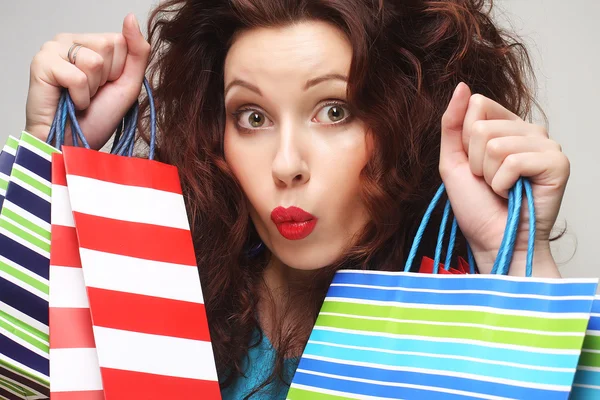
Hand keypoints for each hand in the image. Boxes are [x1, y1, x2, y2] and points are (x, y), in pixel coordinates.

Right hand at [24, 14, 149, 149]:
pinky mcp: (41, 63)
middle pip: (109, 45)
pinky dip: (80, 97)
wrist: (73, 143)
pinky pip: (77, 76)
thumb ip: (137, 52)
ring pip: (94, 60)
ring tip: (79, 97)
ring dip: (92, 88)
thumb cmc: (97, 117)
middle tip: (91, 93)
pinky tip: (69, 102)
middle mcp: (71, 40)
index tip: (105, 87)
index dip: (120, 71)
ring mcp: (54, 49)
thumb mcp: (127, 84)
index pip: (121, 41)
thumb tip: (131, 18)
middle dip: (106, 78)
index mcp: (91, 43)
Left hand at [439, 82, 567, 276]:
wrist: (493, 240)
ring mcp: (546, 145)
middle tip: (489, 182)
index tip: (475, 164)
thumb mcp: (453, 161)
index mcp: (506, 126)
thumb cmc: (476, 206)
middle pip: (482, 126)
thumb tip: (462, 86)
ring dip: (489, 176)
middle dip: (475, 162)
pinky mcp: (557, 162)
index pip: (477, 105)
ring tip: (501, 189)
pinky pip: (513, 161)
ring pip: (495, 144)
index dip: (465, 139)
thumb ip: (452, 124)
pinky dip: (503, 184)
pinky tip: (513, 193)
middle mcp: (529, 131)